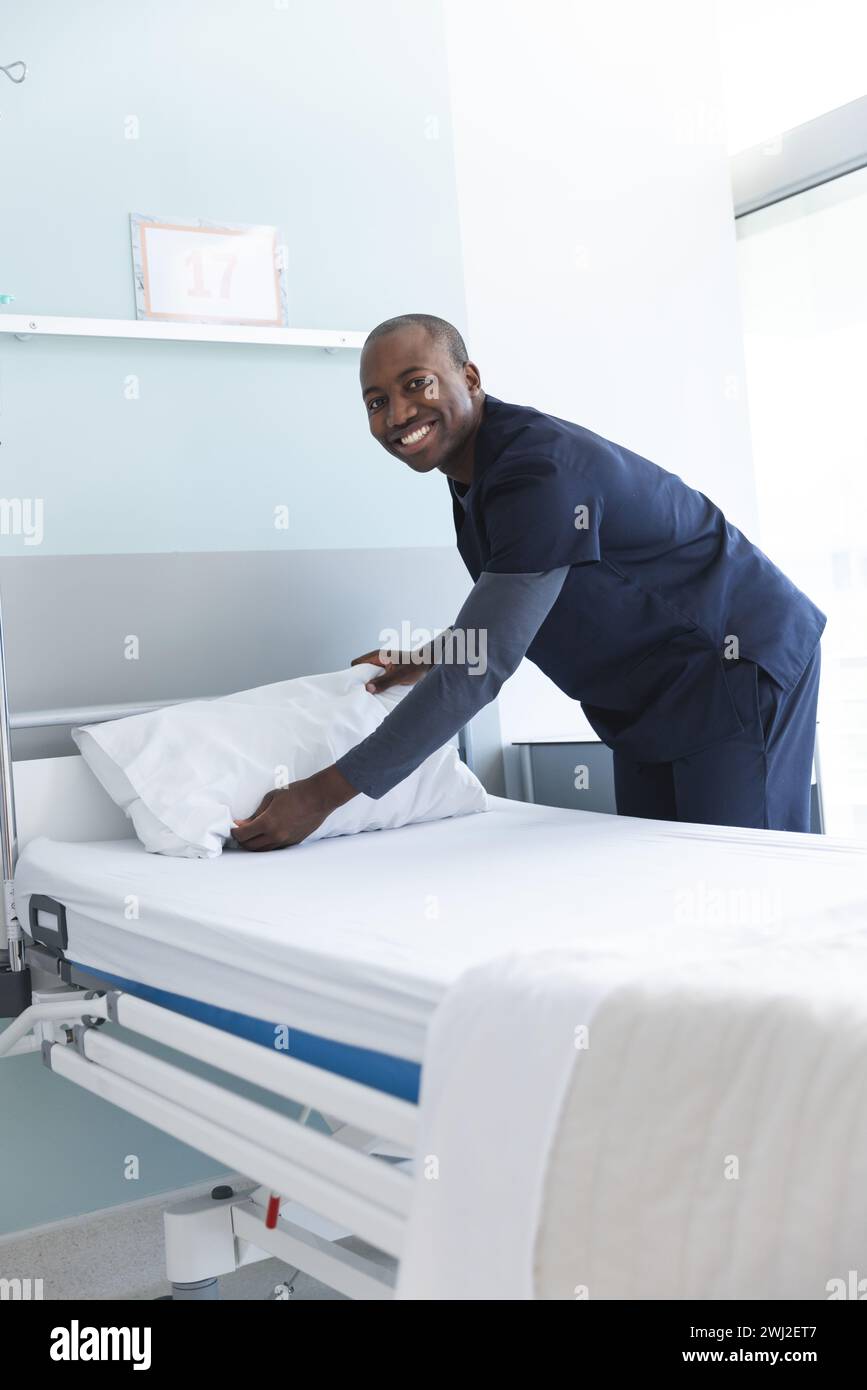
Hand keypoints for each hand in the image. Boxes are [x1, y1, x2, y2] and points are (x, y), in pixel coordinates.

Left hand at [230, 766, 357, 851]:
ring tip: (250, 835)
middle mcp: (275, 836)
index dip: (235, 831)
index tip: (234, 826)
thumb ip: (256, 814)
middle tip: (240, 831)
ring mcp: (285, 841)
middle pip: (250, 846)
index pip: (243, 834)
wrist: (319, 797)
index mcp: (267, 823)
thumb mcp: (271, 798)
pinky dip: (266, 844)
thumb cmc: (295, 793)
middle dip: (242, 840)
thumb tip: (243, 824)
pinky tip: (264, 837)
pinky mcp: (293, 842)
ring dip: (253, 844)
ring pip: (262, 850)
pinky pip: (274, 848)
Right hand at [351, 647, 428, 692]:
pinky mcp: (388, 672)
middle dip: (362, 682)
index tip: (357, 686)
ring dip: (371, 685)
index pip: (356, 663)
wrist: (429, 664)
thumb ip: (384, 681)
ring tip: (373, 696)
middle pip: (361, 671)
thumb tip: (368, 688)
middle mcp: (378, 659)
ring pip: (370, 676)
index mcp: (378, 655)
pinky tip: (381, 694)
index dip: (354, 674)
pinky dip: (378, 686)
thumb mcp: (399, 675)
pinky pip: (378, 679)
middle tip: (364, 694)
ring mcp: (383, 666)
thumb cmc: (416, 665)